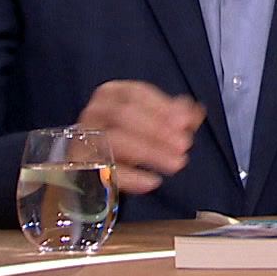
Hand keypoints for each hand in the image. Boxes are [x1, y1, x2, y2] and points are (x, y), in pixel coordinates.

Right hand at [76, 81, 205, 195]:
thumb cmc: (126, 135)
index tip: (185, 123)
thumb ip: (174, 115)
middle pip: (124, 115)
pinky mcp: (81, 167)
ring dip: (149, 152)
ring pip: (114, 141)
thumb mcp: (151, 122)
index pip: (135, 94)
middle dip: (157, 129)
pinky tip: (153, 182)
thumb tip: (195, 111)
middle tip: (184, 145)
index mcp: (112, 94)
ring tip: (176, 163)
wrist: (90, 164)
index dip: (161, 107)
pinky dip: (131, 177)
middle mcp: (94, 112)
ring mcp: (85, 139)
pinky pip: (105, 171)